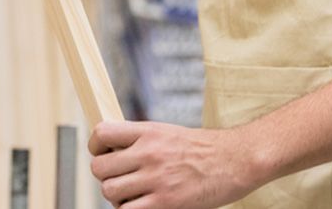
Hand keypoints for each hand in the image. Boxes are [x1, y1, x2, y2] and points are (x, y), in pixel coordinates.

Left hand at [89, 120, 261, 208]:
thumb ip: (141, 140)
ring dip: (117, 197)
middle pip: (99, 167)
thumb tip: (112, 152)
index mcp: (148, 131)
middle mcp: (148, 152)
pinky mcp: (165, 202)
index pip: (102, 132)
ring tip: (133, 196)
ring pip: (109, 191)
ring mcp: (156, 178)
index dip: (97, 146)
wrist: (235, 160)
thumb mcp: (168, 133)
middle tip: (121, 180)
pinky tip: (142, 206)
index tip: (105, 154)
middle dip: (106, 176)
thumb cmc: (203, 149)